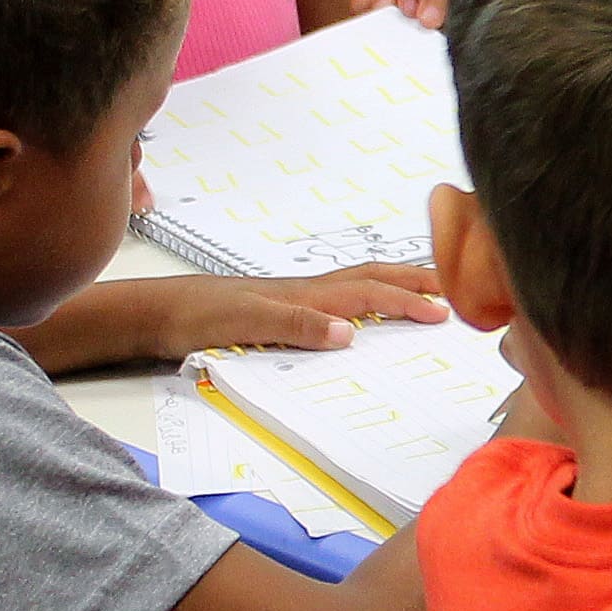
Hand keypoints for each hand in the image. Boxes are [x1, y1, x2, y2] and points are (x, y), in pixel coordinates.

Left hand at [161, 262, 450, 354]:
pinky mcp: (282, 309)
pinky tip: (365, 314)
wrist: (156, 314)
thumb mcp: (245, 323)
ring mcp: (295, 298)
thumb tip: (349, 333)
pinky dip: (366, 301)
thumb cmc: (195, 317)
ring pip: (357, 285)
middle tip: (455, 288)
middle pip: (372, 277)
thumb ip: (296, 325)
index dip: (409, 300)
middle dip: (415, 279)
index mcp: (305, 294)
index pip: (370, 292)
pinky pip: (339, 300)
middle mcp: (306, 291)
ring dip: (394, 285)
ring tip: (424, 291)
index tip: (446, 313)